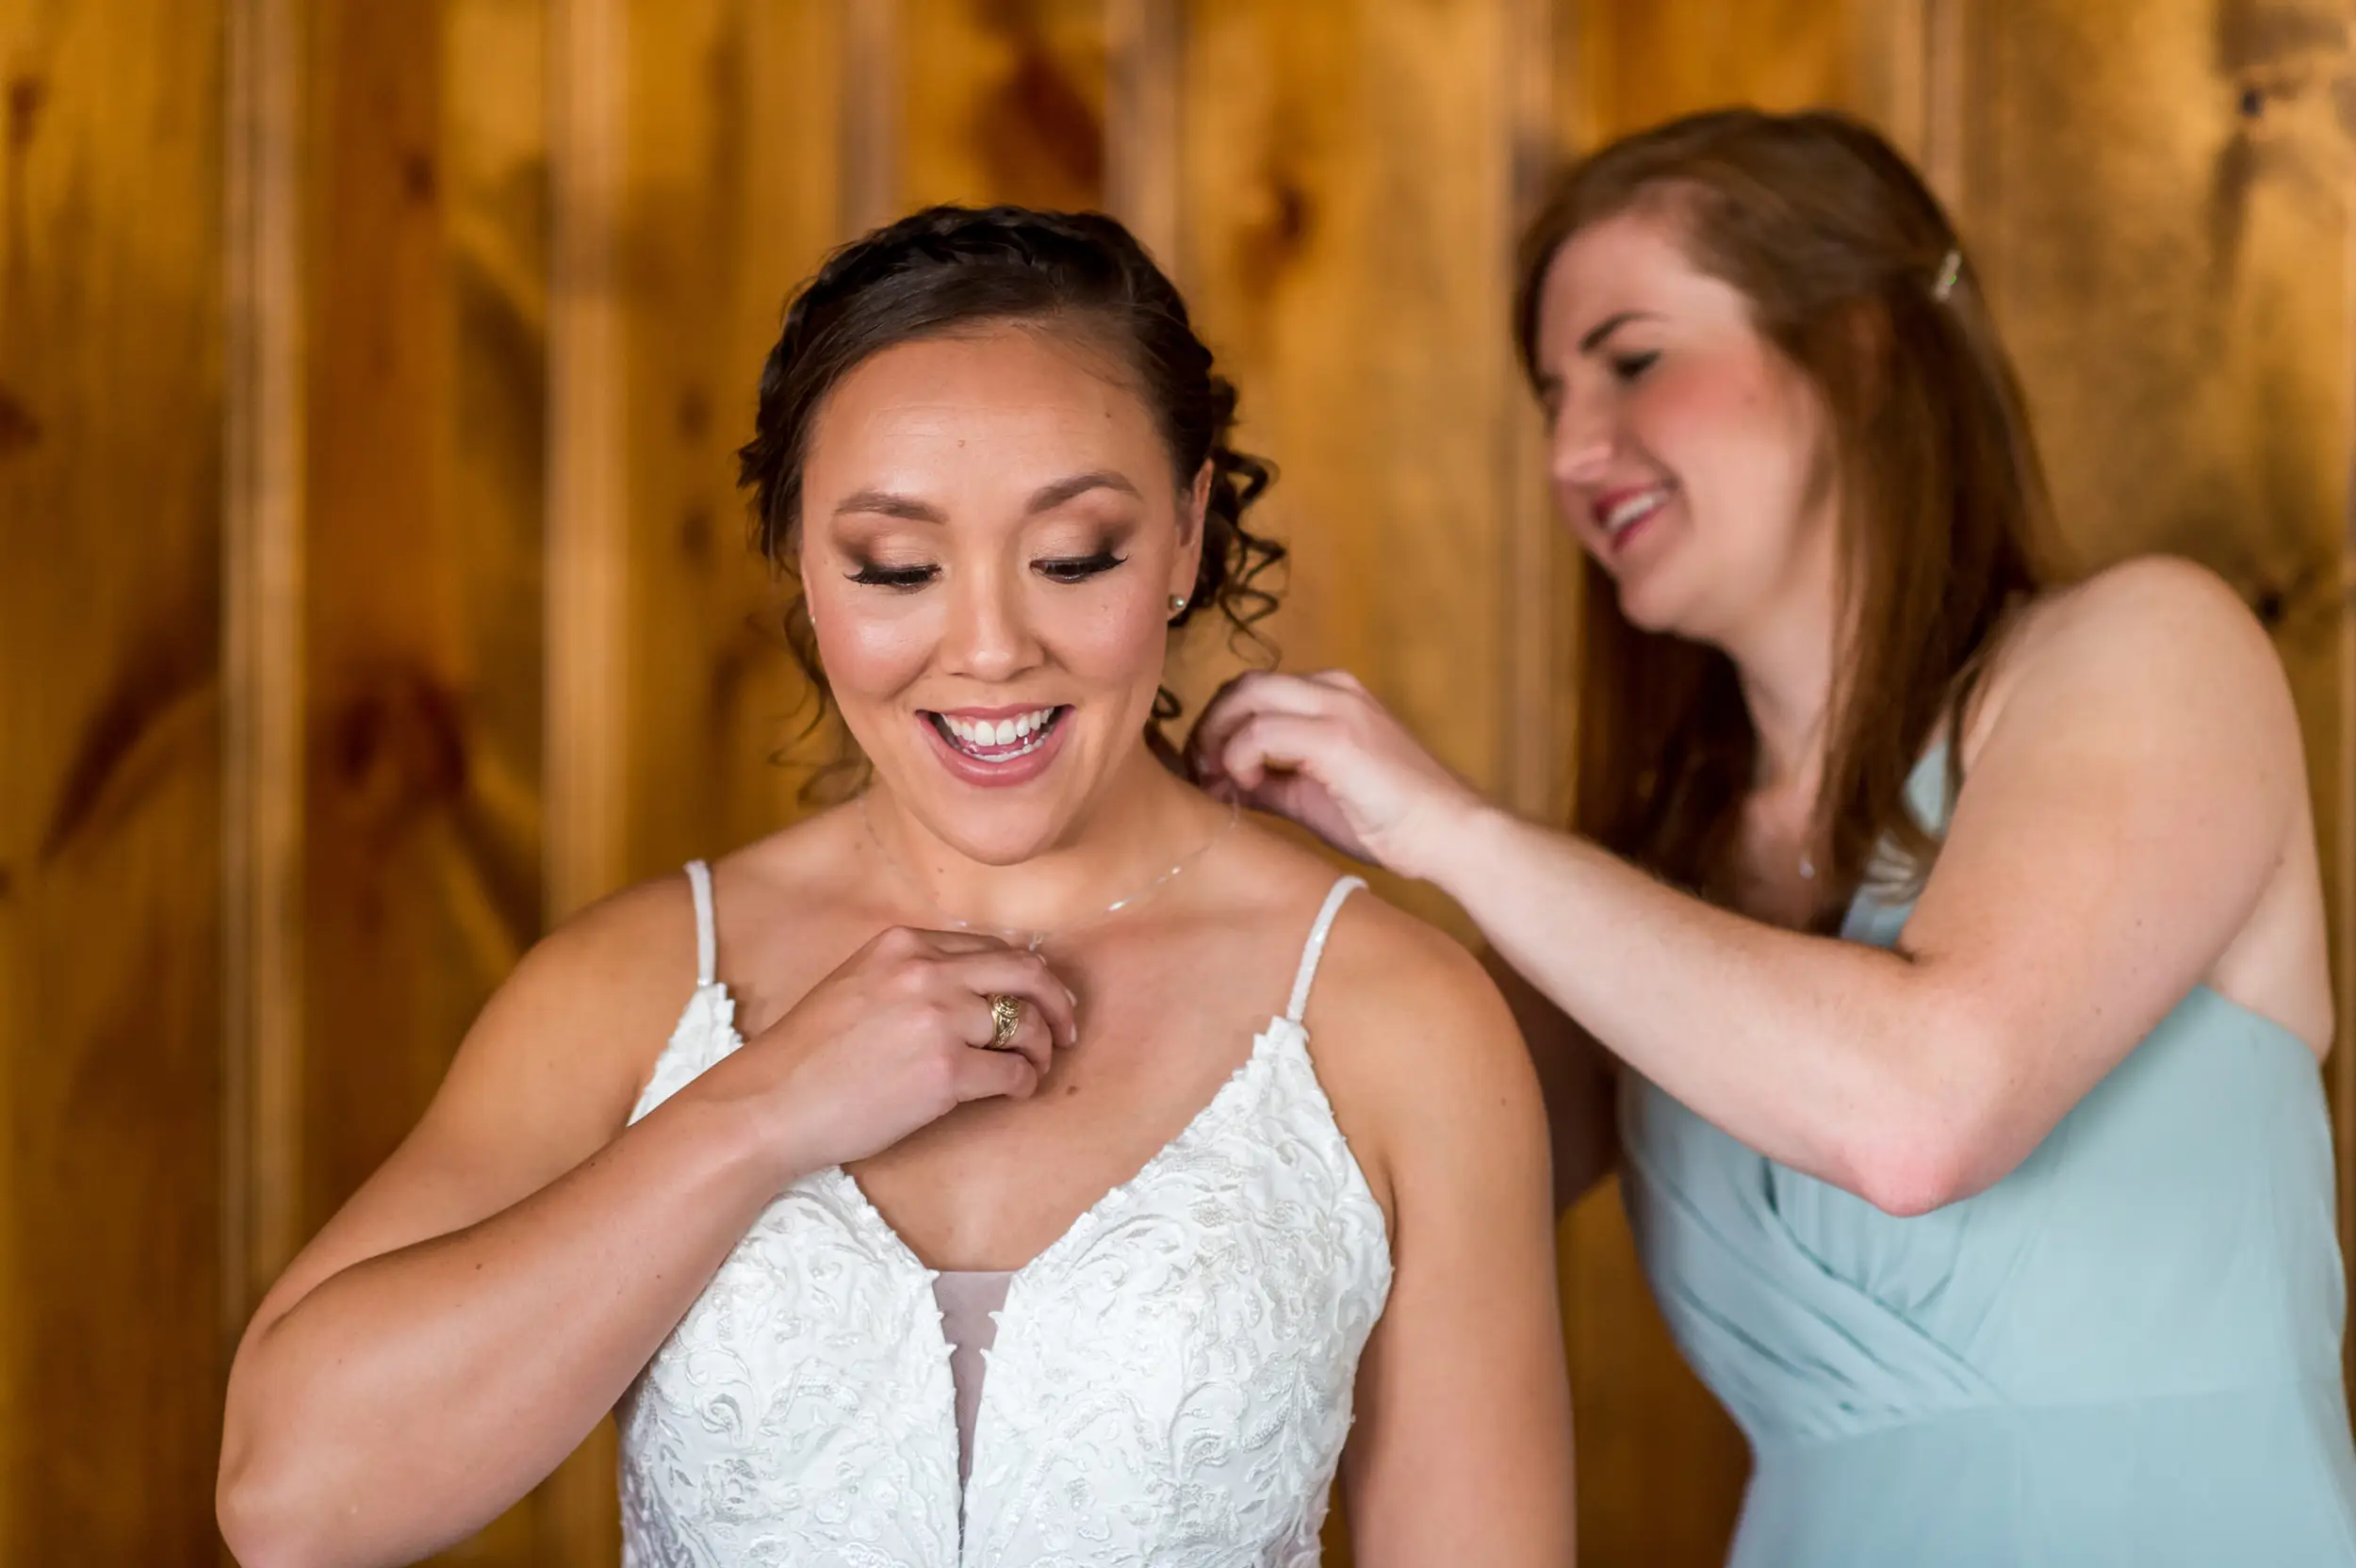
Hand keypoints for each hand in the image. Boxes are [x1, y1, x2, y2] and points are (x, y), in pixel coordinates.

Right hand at [690, 926, 1078, 1184]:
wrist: (772, 1104)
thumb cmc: (810, 1056)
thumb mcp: (857, 984)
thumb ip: (912, 975)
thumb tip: (978, 986)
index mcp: (903, 944)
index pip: (989, 947)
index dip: (1023, 973)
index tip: (1037, 996)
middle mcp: (925, 972)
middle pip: (1025, 971)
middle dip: (1056, 1000)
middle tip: (1067, 1028)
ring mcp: (938, 1020)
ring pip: (1025, 1023)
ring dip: (1042, 1048)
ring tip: (1036, 1066)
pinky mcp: (946, 1072)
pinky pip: (1013, 1072)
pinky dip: (1024, 1083)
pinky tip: (1016, 1091)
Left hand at [1186, 669, 1486, 880]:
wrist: (1448, 834)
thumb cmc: (1389, 819)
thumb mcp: (1312, 794)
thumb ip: (1268, 779)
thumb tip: (1219, 783)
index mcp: (1333, 694)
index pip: (1255, 690)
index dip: (1220, 725)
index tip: (1206, 769)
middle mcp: (1334, 688)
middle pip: (1242, 685)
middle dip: (1209, 726)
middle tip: (1199, 771)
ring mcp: (1337, 707)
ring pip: (1246, 697)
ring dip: (1217, 739)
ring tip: (1216, 779)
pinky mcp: (1336, 736)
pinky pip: (1260, 732)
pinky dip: (1239, 757)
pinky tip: (1243, 784)